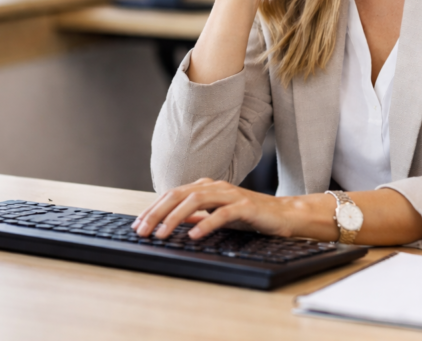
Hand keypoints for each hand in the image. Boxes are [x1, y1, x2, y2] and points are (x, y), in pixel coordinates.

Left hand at [132, 178, 299, 240]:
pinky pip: (221, 214)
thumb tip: (172, 222)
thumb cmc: (250, 216)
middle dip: (157, 212)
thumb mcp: (217, 215)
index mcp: (206, 187)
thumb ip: (197, 216)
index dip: (153, 208)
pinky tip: (194, 236)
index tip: (138, 225)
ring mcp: (230, 194)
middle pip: (179, 194)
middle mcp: (216, 186)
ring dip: (175, 217)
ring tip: (162, 234)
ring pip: (196, 200)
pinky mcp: (245, 206)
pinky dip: (206, 224)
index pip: (172, 194)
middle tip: (142, 230)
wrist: (283, 215)